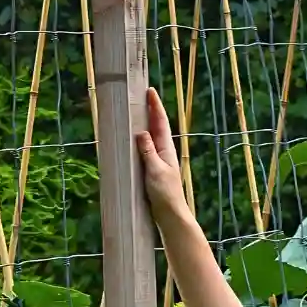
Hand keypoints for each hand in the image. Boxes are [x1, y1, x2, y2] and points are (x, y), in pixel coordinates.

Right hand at [137, 88, 188, 222]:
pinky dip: (142, 141)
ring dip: (146, 125)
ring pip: (152, 138)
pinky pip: (146, 151)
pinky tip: (136, 142)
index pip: (160, 123)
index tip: (150, 91)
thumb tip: (141, 132)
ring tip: (139, 114)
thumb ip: (148, 151)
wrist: (170, 214)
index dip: (155, 106)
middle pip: (157, 127)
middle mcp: (164, 152)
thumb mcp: (155, 170)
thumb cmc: (165, 193)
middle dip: (151, 112)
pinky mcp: (153, 172)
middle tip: (144, 97)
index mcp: (166, 149)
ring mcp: (159, 162)